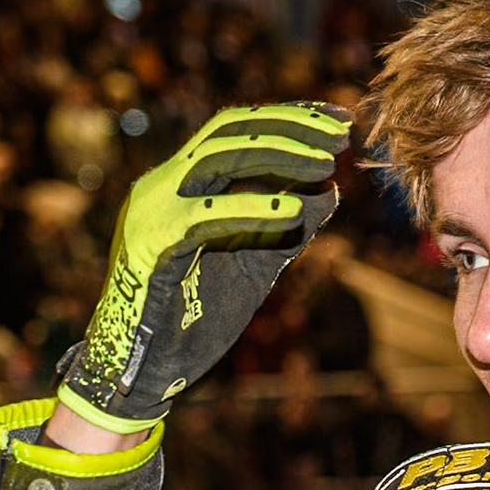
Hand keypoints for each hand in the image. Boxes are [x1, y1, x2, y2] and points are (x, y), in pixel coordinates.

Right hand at [59, 102, 349, 432]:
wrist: (148, 372)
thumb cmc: (197, 319)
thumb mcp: (257, 263)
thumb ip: (290, 228)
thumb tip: (332, 189)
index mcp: (185, 183)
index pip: (237, 129)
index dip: (290, 117)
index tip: (339, 118)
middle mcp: (165, 184)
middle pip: (230, 130)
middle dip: (291, 126)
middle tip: (341, 134)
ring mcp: (155, 208)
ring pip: (220, 158)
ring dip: (279, 156)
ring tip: (326, 164)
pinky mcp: (153, 242)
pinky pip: (207, 214)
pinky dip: (253, 208)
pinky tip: (293, 210)